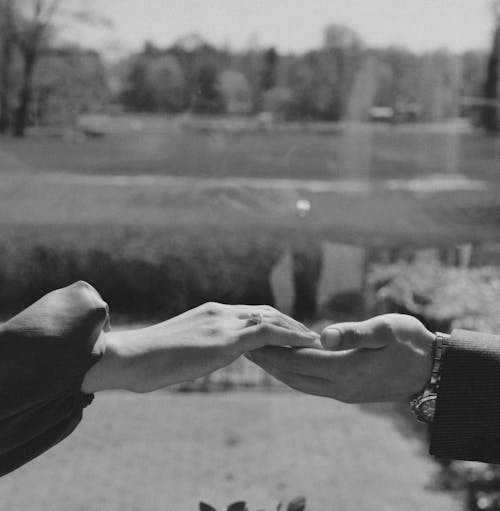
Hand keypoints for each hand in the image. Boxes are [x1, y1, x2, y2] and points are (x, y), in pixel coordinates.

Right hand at [83, 302, 317, 392]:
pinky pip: (267, 333)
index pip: (249, 313)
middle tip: (309, 333)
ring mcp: (223, 323)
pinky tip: (308, 343)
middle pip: (265, 311)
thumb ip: (198, 346)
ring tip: (315, 338)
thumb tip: (206, 354)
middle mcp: (220, 312)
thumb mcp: (179, 349)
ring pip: (271, 319)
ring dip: (296, 328)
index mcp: (209, 313)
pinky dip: (291, 336)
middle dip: (289, 321)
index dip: (272, 320)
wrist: (129, 357)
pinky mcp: (224, 339)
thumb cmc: (147, 359)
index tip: (288, 330)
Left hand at [247, 314, 434, 402]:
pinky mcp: (347, 391)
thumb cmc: (410, 341)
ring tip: (258, 355)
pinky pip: (312, 383)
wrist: (431, 369)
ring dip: (278, 370)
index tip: (252, 339)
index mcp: (346, 370)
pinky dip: (294, 373)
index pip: (297, 361)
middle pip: (293, 376)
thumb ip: (354, 333)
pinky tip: (287, 363)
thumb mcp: (386, 330)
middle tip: (244, 348)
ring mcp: (343, 392)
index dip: (273, 351)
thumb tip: (323, 335)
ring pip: (300, 382)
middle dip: (268, 362)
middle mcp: (340, 387)